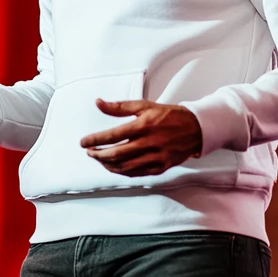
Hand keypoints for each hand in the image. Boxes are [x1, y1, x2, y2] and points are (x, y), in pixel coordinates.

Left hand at [80, 99, 201, 176]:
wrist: (194, 129)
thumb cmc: (168, 115)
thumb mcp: (144, 106)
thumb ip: (119, 106)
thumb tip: (98, 103)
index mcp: (143, 125)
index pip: (112, 135)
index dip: (95, 140)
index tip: (83, 142)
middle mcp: (148, 143)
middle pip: (116, 154)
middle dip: (98, 155)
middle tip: (89, 152)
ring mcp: (155, 157)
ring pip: (124, 167)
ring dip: (107, 165)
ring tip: (99, 158)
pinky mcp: (160, 167)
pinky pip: (136, 173)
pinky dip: (121, 171)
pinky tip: (114, 166)